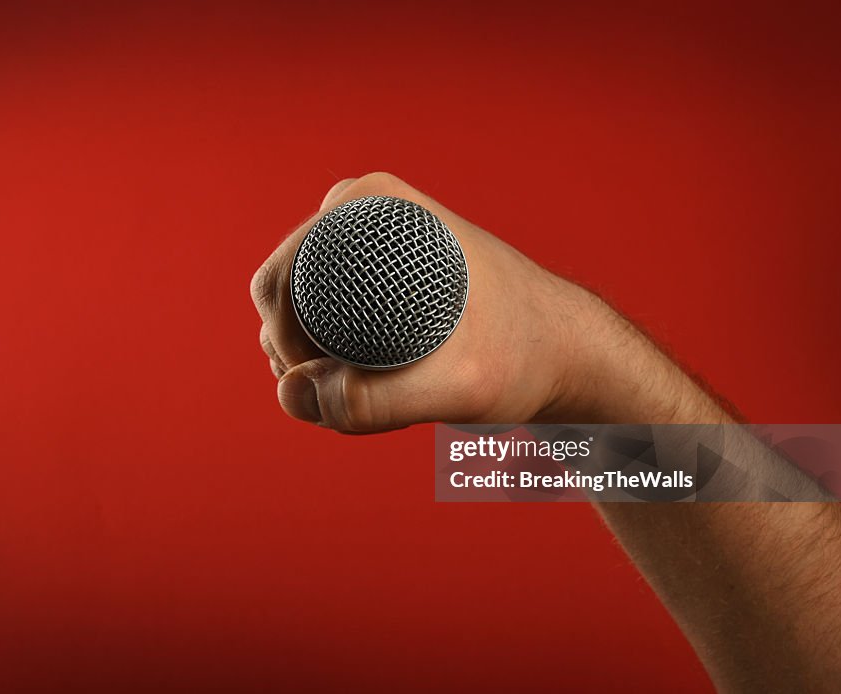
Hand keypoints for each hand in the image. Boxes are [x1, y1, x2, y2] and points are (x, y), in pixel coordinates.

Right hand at [251, 172, 705, 431]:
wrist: (564, 352)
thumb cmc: (520, 358)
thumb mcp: (454, 387)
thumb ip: (370, 402)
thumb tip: (289, 391)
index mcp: (366, 205)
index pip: (276, 282)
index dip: (289, 349)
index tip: (344, 391)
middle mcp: (356, 212)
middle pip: (282, 301)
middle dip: (308, 362)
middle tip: (379, 395)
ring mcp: (360, 241)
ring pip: (297, 318)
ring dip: (321, 367)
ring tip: (392, 389)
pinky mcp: (367, 271)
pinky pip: (318, 321)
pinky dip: (332, 363)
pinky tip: (383, 382)